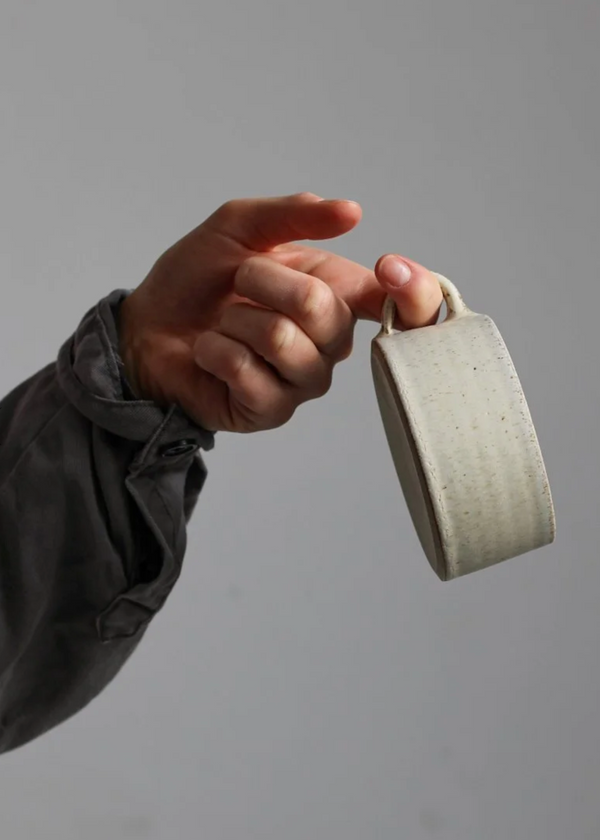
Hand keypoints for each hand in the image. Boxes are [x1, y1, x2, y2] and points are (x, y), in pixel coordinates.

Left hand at [119, 192, 442, 432]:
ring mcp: (304, 381)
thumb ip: (294, 215)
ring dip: (235, 320)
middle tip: (237, 281)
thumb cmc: (198, 279)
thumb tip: (352, 211)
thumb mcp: (239, 226)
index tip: (390, 267)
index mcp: (339, 295)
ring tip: (223, 322)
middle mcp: (331, 343)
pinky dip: (215, 350)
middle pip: (324, 310)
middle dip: (262, 280)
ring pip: (283, 340)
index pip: (410, 307)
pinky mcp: (272, 411)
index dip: (416, 291)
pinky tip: (210, 352)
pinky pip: (250, 374)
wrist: (146, 325)